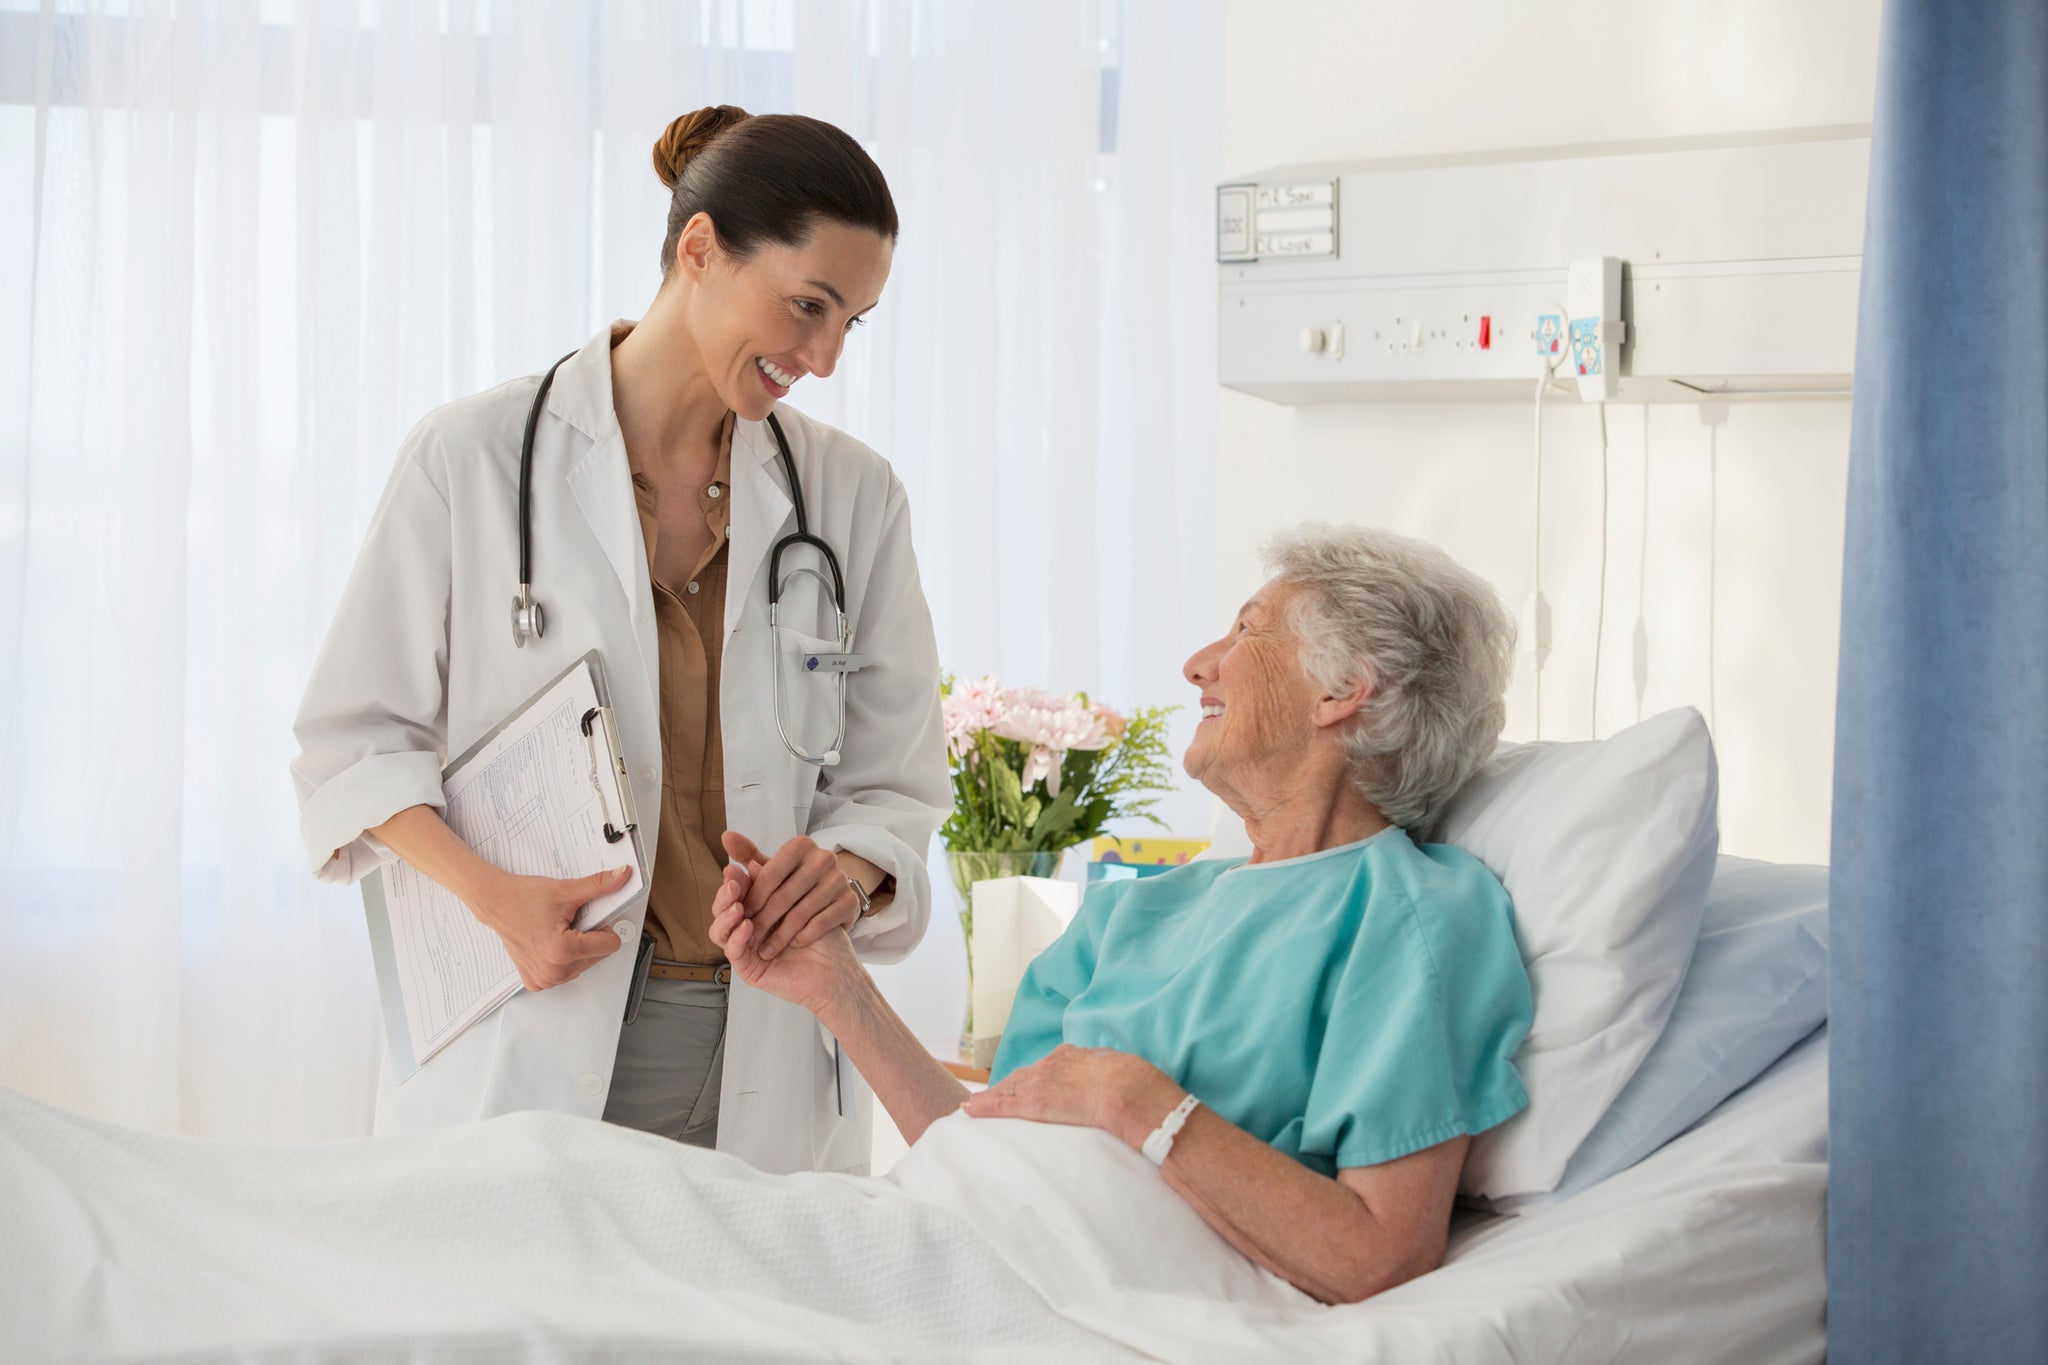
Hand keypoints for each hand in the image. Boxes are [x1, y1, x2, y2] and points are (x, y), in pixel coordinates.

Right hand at [467, 865, 630, 990]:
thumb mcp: (567, 890)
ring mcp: (544, 980)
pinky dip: (562, 958)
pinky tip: (548, 942)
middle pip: (599, 956)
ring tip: (556, 931)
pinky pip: (566, 972)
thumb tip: (624, 875)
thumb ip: (600, 885)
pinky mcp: (537, 982)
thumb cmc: (524, 897)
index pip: (611, 945)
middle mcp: (553, 971)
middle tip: (567, 922)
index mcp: (563, 951)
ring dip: (577, 947)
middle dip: (589, 937)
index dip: (602, 926)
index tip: (586, 916)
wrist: (496, 902)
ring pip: (584, 965)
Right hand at [710, 861, 862, 1014]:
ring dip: (725, 916)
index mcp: (755, 911)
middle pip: (721, 911)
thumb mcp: (798, 900)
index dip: (733, 881)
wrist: (835, 966)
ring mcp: (745, 950)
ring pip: (719, 931)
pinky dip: (737, 937)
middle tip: (733, 884)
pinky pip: (733, 951)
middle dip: (724, 896)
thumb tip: (751, 862)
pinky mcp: (748, 968)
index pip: (733, 893)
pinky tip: (747, 926)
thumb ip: (775, 881)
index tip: (734, 868)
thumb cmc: (819, 932)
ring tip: (738, 906)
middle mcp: (745, 930)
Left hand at [719, 831, 863, 961]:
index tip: (739, 916)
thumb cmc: (795, 884)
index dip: (752, 898)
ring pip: (800, 913)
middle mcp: (824, 857)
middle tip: (748, 937)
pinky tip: (793, 944)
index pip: (769, 874)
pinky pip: (820, 923)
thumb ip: (749, 855)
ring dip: (780, 936)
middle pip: (783, 896)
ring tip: (766, 949)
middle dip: (762, 921)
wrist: (833, 899)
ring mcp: (840, 879)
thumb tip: (726, 837)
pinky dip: (803, 937)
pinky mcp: (850, 901)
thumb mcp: (774, 869)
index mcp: (801, 845)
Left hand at [961, 1043, 1183, 1146]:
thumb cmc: (1136, 1084)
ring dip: (990, 1098)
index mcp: (1073, 1055)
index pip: (1046, 1068)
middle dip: (1006, 1087)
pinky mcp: (1035, 1104)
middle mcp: (1052, 1064)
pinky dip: (985, 1107)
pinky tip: (970, 1110)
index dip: (1034, 1078)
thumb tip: (1112, 1083)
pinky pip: (1003, 1105)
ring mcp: (1041, 1082)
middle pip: (1022, 1077)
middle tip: (989, 1096)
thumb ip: (1108, 1075)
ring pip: (1008, 1089)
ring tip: (974, 1105)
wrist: (1130, 1091)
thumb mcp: (1121, 1070)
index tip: (1025, 1084)